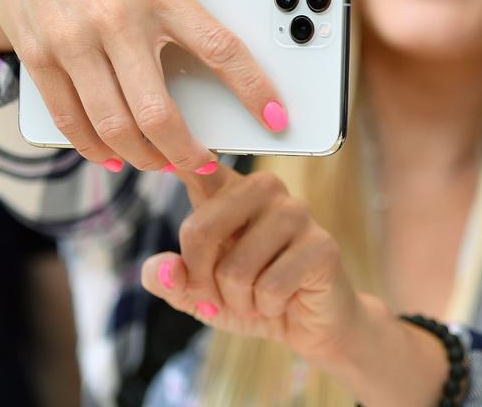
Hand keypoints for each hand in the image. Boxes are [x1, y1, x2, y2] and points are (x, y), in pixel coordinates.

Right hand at [0, 0, 290, 173]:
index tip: (276, 118)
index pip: (219, 48)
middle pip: (157, 111)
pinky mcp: (38, 57)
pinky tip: (113, 155)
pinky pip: (69, 120)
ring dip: (145, 157)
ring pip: (113, 126)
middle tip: (208, 166)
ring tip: (164, 162)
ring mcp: (72, 43)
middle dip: (189, 153)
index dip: (253, 89)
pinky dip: (93, 148)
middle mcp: (115, 20)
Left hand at [140, 165, 363, 366]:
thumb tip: (163, 269)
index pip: (195, 168)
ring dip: (238, 301)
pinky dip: (266, 308)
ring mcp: (296, 212)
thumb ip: (171, 280)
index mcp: (230, 190)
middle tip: (217, 298)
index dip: (176, 160)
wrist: (308, 325)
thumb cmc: (251, 297)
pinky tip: (281, 301)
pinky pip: (269, 287)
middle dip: (201, 281)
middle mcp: (263, 189)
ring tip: (254, 299)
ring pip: (236, 268)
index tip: (160, 156)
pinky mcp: (321, 244)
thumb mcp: (199, 293)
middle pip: (201, 229)